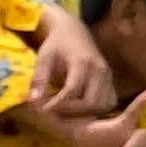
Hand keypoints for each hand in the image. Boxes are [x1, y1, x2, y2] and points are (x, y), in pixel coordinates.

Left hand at [24, 5, 119, 121]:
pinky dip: (96, 111)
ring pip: (103, 105)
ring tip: (67, 111)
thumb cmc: (57, 45)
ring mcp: (108, 77)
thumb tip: (34, 101)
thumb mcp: (44, 57)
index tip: (43, 109)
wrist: (75, 33)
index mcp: (82, 62)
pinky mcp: (111, 82)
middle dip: (72, 111)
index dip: (58, 103)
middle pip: (92, 102)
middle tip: (55, 111)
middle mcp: (100, 70)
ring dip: (85, 113)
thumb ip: (39, 78)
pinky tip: (80, 109)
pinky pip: (109, 103)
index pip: (73, 89)